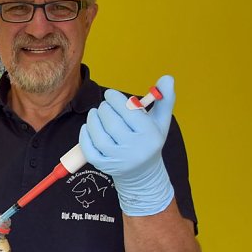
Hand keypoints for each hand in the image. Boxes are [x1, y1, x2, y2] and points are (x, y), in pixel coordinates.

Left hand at [79, 75, 175, 215]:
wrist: (143, 173)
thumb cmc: (149, 140)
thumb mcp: (161, 121)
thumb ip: (165, 98)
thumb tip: (167, 77)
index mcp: (150, 135)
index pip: (129, 112)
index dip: (116, 100)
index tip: (110, 94)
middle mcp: (135, 149)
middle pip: (112, 123)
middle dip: (104, 109)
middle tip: (104, 105)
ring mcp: (118, 160)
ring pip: (99, 136)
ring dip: (93, 120)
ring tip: (95, 113)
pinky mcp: (104, 166)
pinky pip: (89, 150)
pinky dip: (84, 136)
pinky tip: (87, 126)